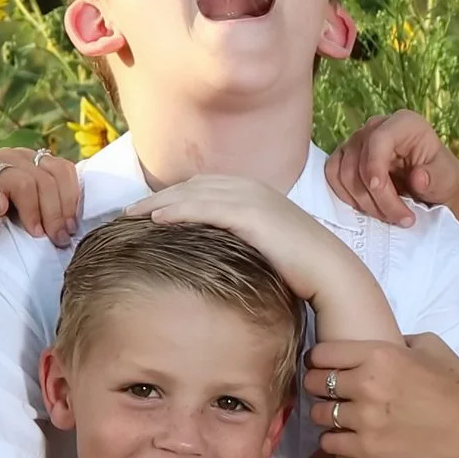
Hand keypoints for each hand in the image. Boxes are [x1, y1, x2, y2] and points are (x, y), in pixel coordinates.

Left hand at [0, 145, 81, 249]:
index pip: (21, 182)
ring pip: (61, 171)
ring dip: (68, 203)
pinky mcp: (45, 162)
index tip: (37, 234)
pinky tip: (70, 216)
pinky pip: (67, 171)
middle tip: (59, 239)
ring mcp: (32, 156)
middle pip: (45, 178)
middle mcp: (13, 156)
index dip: (33, 209)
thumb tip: (0, 200)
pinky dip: (73, 193)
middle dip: (54, 211)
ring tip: (68, 230)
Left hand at [128, 175, 348, 300]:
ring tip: (132, 214)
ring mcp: (252, 199)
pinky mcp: (252, 215)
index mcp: (255, 192)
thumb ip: (243, 239)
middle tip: (128, 211)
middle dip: (158, 195)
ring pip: (194, 194)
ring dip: (160, 202)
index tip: (147, 209)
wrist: (330, 272)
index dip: (172, 195)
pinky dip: (178, 211)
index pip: (203, 187)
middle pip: (192, 185)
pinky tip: (157, 220)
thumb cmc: (300, 268)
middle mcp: (252, 188)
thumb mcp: (267, 246)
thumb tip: (217, 254)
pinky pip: (206, 208)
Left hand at [305, 334, 458, 457]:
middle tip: (327, 392)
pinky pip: (329, 443)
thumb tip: (381, 341)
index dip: (319, 360)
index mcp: (377, 354)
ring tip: (336, 416)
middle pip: (314, 383)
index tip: (323, 366)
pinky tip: (341, 437)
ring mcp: (365, 419)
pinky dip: (331, 440)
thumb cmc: (456, 383)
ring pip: (319, 414)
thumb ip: (397, 340)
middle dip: (317, 386)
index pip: (322, 354)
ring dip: (324, 414)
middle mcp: (365, 384)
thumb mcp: (429, 345)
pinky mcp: (368, 449)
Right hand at [325, 110, 458, 227]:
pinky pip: (332, 175)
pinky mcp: (344, 157)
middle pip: (359, 160)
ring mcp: (356, 141)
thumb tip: (418, 178)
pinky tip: (366, 208)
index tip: (378, 189)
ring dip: (363, 201)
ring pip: (343, 172)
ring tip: (388, 217)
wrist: (429, 190)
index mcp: (405, 123)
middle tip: (401, 218)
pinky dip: (345, 195)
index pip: (379, 139)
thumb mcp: (447, 179)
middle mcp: (376, 126)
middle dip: (376, 196)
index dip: (374, 165)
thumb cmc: (439, 179)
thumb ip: (435, 178)